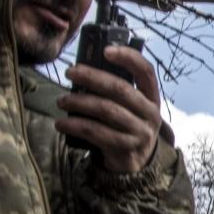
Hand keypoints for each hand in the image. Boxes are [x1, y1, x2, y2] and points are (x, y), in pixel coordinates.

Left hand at [56, 46, 160, 172]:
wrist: (135, 164)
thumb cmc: (126, 127)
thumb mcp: (131, 108)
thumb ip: (116, 91)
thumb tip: (84, 70)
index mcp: (152, 98)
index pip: (146, 72)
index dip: (128, 57)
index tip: (106, 50)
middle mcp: (150, 114)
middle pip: (120, 89)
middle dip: (92, 77)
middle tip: (70, 72)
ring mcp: (139, 133)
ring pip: (106, 110)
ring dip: (79, 102)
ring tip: (62, 101)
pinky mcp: (124, 149)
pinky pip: (96, 132)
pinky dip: (75, 126)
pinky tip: (61, 123)